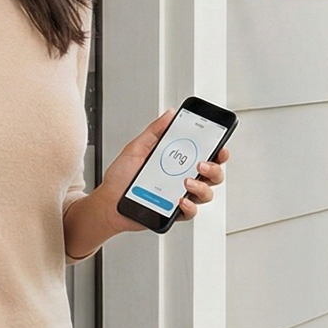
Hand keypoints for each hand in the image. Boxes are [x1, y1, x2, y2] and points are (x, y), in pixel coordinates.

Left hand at [106, 108, 229, 227]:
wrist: (108, 202)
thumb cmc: (120, 178)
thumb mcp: (136, 148)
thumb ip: (155, 132)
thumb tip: (170, 114)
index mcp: (177, 162)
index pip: (205, 154)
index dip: (218, 150)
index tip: (219, 146)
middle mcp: (182, 179)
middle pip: (213, 174)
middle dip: (214, 168)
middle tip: (201, 164)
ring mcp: (180, 196)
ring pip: (206, 194)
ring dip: (201, 186)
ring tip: (186, 181)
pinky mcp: (174, 213)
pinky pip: (191, 212)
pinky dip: (190, 206)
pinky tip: (180, 200)